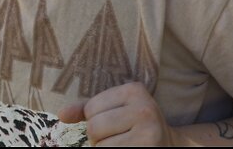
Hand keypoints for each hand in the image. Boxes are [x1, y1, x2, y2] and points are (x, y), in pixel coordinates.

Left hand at [59, 82, 177, 146]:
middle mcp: (144, 110)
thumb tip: (62, 114)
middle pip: (94, 128)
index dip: (95, 120)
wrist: (170, 146)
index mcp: (134, 90)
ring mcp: (148, 134)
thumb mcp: (116, 109)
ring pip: (100, 147)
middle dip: (98, 138)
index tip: (114, 122)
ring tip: (122, 145)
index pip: (91, 108)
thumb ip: (88, 109)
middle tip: (117, 138)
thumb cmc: (136, 126)